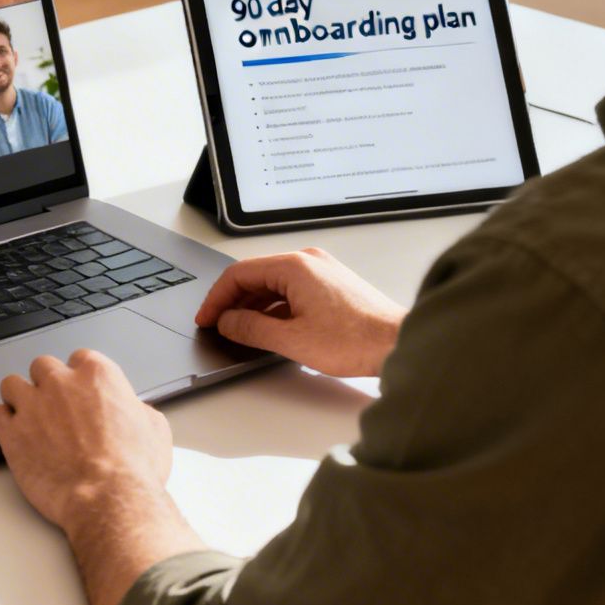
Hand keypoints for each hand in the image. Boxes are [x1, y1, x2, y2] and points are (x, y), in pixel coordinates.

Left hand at [0, 350, 172, 534]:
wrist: (108, 499)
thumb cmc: (133, 470)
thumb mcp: (154, 431)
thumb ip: (137, 411)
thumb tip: (134, 412)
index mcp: (97, 375)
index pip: (79, 358)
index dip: (78, 378)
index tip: (79, 393)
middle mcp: (61, 383)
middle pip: (42, 367)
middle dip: (47, 385)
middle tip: (54, 408)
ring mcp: (32, 406)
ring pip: (11, 384)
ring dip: (19, 398)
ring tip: (28, 418)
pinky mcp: (12, 433)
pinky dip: (2, 423)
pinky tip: (13, 435)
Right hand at [194, 247, 406, 377]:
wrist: (397, 343)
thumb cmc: (356, 340)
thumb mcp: (292, 340)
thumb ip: (252, 329)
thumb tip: (228, 322)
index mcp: (295, 266)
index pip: (239, 274)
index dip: (216, 298)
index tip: (206, 319)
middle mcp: (308, 261)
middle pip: (255, 276)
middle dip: (232, 302)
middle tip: (218, 326)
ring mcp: (321, 271)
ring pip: (273, 284)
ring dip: (253, 306)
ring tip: (241, 331)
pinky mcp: (330, 285)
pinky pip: (290, 290)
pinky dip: (274, 307)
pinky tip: (269, 328)